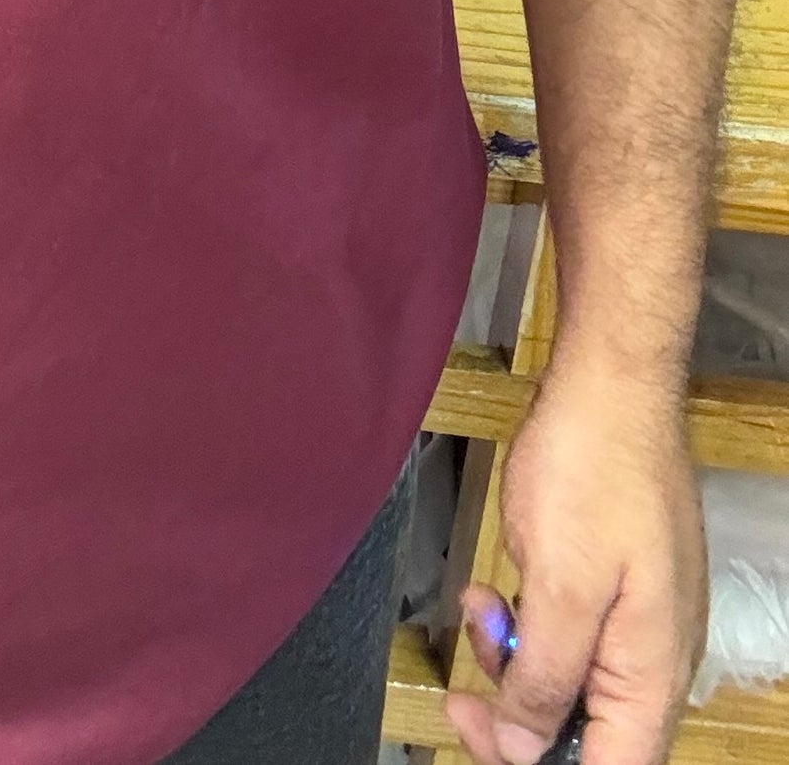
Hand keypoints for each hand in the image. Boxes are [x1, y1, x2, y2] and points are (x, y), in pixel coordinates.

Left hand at [446, 356, 704, 764]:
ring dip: (514, 664)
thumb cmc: (593, 472)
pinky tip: (493, 592)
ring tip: (479, 611)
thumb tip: (524, 749)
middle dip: (519, 718)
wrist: (609, 385)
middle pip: (587, 735)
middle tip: (461, 697)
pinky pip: (567, 636)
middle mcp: (653, 660)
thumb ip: (544, 677)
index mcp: (652, 673)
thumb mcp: (561, 586)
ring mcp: (636, 621)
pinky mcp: (611, 586)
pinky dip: (524, 625)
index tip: (482, 738)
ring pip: (569, 684)